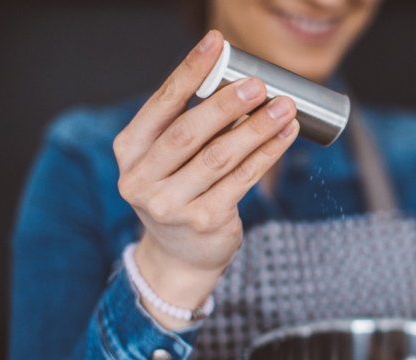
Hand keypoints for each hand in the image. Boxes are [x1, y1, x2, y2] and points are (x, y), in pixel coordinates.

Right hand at [114, 30, 299, 328]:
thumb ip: (190, 126)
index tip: (216, 45)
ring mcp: (171, 205)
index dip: (190, 72)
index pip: (161, 104)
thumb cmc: (178, 193)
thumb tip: (238, 85)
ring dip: (257, 129)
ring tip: (284, 109)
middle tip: (259, 84)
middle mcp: (142, 179)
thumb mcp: (166, 161)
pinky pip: (242, 181)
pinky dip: (267, 155)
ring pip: (220, 158)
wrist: (178, 257)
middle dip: (227, 105)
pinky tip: (285, 136)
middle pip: (189, 133)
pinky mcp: (204, 221)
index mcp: (130, 151)